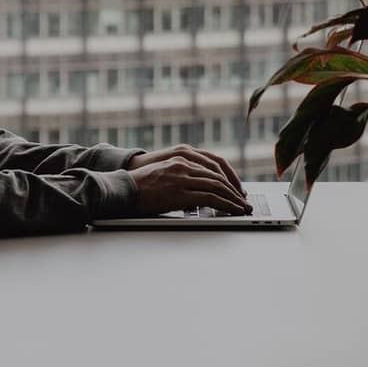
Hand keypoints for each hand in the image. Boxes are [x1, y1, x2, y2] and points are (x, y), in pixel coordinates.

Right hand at [126, 145, 250, 215]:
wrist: (123, 189)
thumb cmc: (140, 185)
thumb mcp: (164, 173)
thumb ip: (181, 177)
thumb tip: (197, 193)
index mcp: (181, 156)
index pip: (214, 165)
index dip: (229, 177)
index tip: (237, 188)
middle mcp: (185, 164)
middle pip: (219, 175)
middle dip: (234, 189)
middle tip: (244, 200)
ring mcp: (183, 177)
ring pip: (217, 186)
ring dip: (233, 198)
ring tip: (242, 207)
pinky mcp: (181, 192)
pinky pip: (210, 197)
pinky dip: (225, 204)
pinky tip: (232, 210)